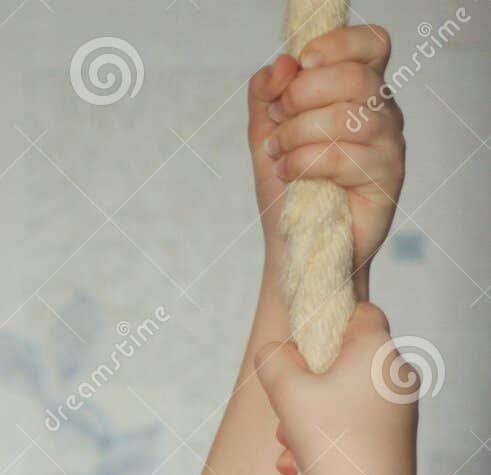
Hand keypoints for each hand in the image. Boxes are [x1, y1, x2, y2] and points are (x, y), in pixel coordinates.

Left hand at [249, 25, 404, 282]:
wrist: (294, 248)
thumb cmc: (288, 190)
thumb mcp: (266, 133)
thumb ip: (267, 93)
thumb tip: (282, 63)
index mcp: (360, 90)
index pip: (370, 43)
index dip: (337, 44)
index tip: (301, 64)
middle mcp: (383, 111)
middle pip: (354, 76)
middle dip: (302, 96)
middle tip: (277, 123)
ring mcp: (390, 144)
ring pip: (346, 117)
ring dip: (298, 134)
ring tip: (277, 155)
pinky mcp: (387, 179)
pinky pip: (343, 157)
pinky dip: (303, 164)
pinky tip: (288, 175)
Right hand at [254, 301, 417, 474]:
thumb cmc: (331, 446)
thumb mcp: (287, 395)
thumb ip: (274, 362)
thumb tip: (273, 350)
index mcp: (379, 350)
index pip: (361, 312)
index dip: (328, 324)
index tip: (302, 353)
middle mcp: (398, 376)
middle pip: (346, 364)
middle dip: (307, 389)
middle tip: (285, 415)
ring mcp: (402, 412)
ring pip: (346, 402)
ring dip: (311, 422)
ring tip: (289, 449)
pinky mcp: (398, 443)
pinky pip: (356, 430)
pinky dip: (328, 444)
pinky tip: (302, 469)